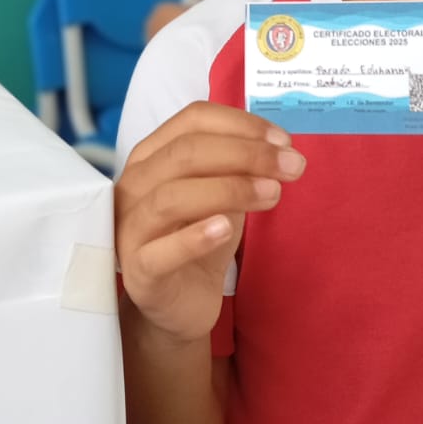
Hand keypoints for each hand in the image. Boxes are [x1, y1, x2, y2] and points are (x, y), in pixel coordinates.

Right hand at [115, 102, 304, 343]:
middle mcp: (133, 184)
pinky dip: (195, 236)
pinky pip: (160, 252)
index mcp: (151, 155)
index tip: (284, 141)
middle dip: (246, 154)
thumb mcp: (222, 195)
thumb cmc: (197, 238)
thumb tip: (281, 149)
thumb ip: (238, 168)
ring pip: (171, 196)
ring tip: (273, 194)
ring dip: (229, 189)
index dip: (242, 125)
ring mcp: (130, 227)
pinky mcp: (139, 271)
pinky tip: (226, 228)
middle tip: (292, 167)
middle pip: (185, 153)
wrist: (178, 303)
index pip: (192, 120)